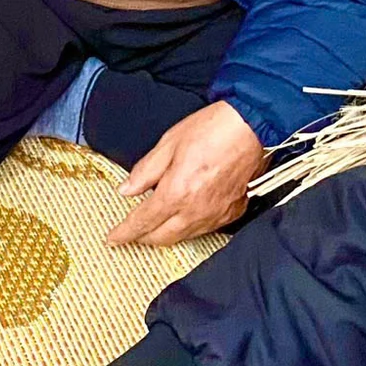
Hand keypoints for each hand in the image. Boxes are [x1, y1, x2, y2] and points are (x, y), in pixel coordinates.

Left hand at [108, 101, 263, 247]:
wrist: (252, 126)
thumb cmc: (212, 129)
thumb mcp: (168, 144)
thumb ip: (145, 171)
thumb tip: (126, 190)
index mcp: (176, 193)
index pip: (143, 222)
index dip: (125, 233)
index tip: (113, 238)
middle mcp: (195, 211)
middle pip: (162, 237)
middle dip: (144, 238)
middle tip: (132, 233)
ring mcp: (216, 214)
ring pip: (184, 236)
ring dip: (167, 234)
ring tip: (156, 226)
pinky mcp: (232, 211)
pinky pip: (206, 229)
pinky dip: (191, 227)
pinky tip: (186, 216)